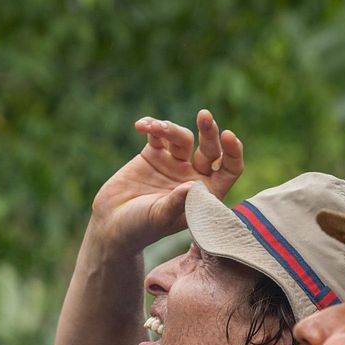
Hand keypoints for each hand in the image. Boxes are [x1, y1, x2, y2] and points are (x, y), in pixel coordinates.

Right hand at [91, 109, 243, 252]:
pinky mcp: (153, 154)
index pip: (228, 169)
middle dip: (208, 131)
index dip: (233, 152)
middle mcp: (193, 176)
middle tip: (204, 116)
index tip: (228, 135)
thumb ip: (176, 202)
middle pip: (209, 149)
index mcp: (205, 194)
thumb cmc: (140, 227)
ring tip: (155, 128)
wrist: (112, 223)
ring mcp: (174, 163)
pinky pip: (157, 134)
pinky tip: (142, 126)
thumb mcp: (159, 218)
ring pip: (182, 137)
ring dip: (171, 129)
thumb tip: (192, 185)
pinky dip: (151, 126)